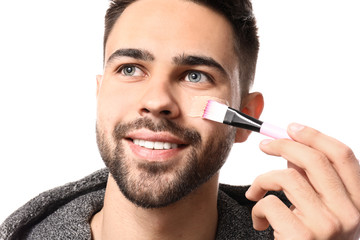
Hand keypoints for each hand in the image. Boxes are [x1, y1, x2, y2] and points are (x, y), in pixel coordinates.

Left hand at [245, 123, 359, 238]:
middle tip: (264, 145)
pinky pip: (269, 203)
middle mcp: (351, 214)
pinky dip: (257, 207)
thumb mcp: (322, 212)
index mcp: (359, 203)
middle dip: (283, 145)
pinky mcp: (302, 237)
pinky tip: (260, 222)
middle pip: (314, 160)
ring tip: (254, 193)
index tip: (292, 127)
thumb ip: (314, 183)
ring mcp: (328, 226)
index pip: (342, 155)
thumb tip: (292, 154)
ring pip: (286, 178)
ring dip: (262, 181)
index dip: (315, 135)